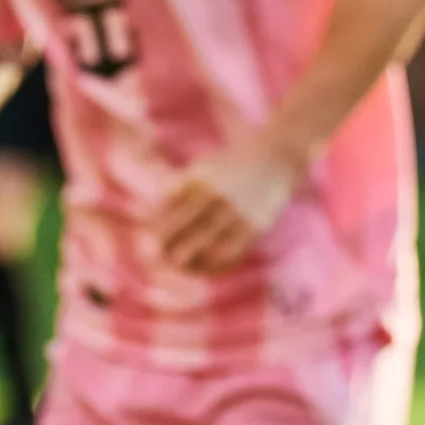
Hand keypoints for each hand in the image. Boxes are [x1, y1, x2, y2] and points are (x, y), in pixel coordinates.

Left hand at [155, 133, 305, 273]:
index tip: (147, 245)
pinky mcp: (257, 226)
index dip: (158, 233)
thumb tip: (153, 212)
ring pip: (208, 249)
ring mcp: (240, 213)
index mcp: (203, 182)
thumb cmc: (232, 162)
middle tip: (159, 263)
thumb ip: (180, 187)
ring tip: (179, 270)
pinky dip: (216, 267)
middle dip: (169, 252)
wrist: (277, 154)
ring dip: (190, 264)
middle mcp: (220, 198)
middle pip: (187, 235)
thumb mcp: (203, 167)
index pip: (172, 215)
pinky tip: (205, 269)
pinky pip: (232, 255)